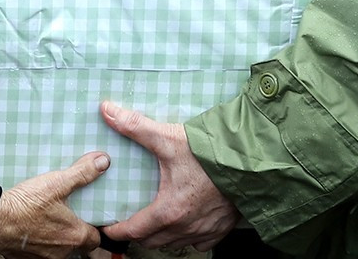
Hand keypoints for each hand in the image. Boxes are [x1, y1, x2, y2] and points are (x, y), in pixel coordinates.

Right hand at [0, 152, 107, 258]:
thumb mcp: (57, 183)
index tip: (90, 216)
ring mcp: (44, 258)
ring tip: (48, 219)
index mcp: (75, 235)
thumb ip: (82, 173)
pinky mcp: (26, 258)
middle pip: (77, 246)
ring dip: (56, 238)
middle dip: (75, 233)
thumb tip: (103, 162)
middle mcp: (62, 252)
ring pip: (58, 250)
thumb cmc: (25, 205)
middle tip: (68, 216)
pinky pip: (38, 252)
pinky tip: (31, 226)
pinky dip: (38, 241)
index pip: (95, 238)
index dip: (94, 227)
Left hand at [99, 102, 238, 250]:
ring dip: (162, 237)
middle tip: (129, 223)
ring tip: (155, 224)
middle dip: (138, 235)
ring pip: (175, 245)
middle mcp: (186, 227)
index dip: (118, 230)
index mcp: (168, 210)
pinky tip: (187, 226)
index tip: (108, 227)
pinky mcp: (222, 228)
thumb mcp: (168, 138)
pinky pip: (201, 243)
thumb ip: (134, 126)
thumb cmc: (210, 153)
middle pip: (153, 242)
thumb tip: (107, 111)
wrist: (250, 161)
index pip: (134, 231)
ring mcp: (205, 230)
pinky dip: (190, 238)